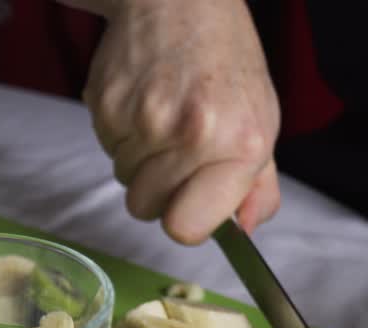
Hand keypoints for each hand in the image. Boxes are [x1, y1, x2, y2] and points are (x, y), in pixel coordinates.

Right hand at [60, 0, 281, 242]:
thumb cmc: (224, 58)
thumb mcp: (262, 118)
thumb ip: (259, 184)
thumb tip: (245, 228)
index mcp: (238, 144)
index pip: (188, 228)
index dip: (186, 220)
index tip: (191, 203)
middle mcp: (191, 134)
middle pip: (147, 209)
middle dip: (158, 188)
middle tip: (175, 149)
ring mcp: (144, 120)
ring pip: (124, 180)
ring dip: (138, 159)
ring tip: (160, 116)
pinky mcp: (106, 105)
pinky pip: (107, 148)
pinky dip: (120, 133)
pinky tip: (141, 101)